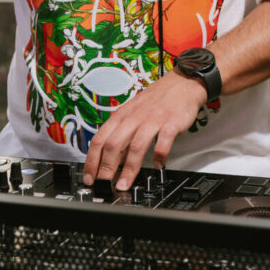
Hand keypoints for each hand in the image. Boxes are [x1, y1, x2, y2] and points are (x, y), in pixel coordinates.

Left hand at [82, 70, 206, 190]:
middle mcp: (134, 118)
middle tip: (104, 185)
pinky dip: (160, 155)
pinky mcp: (171, 122)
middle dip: (106, 168)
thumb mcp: (131, 114)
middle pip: (114, 144)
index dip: (92, 160)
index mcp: (121, 116)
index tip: (89, 177)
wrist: (181, 84)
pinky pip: (163, 141)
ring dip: (128, 168)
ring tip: (124, 184)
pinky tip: (159, 165)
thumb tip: (110, 161)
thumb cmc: (155, 101)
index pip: (99, 139)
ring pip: (136, 145)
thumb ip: (122, 135)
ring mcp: (152, 120)